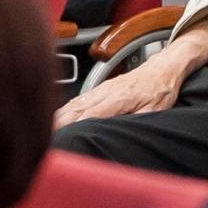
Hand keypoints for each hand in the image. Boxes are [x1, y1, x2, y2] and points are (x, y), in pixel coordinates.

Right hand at [53, 53, 184, 128]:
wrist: (162, 68)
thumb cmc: (159, 89)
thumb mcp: (154, 110)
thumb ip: (135, 121)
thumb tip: (121, 133)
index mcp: (118, 98)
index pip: (90, 114)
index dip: (75, 126)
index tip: (62, 137)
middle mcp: (105, 91)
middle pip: (76, 108)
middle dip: (59, 124)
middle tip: (46, 138)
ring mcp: (100, 88)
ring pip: (74, 103)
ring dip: (59, 117)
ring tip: (46, 131)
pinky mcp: (100, 88)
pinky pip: (78, 99)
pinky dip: (65, 110)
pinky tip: (57, 118)